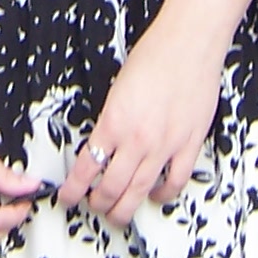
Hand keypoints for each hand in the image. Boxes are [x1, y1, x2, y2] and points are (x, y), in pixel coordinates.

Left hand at [59, 24, 223, 226]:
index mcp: (113, 122)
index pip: (86, 167)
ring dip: (124, 208)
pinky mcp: (189, 145)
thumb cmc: (153, 56)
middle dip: (98, 203)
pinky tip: (154, 196)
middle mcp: (137, 139)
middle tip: (93, 206)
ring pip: (140, 192)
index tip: (68, 197)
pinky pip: (175, 182)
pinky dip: (163, 195)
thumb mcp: (117, 89)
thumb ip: (111, 121)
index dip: (74, 189)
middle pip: (112, 188)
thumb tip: (104, 145)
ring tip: (116, 213)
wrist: (188, 44)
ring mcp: (165, 145)